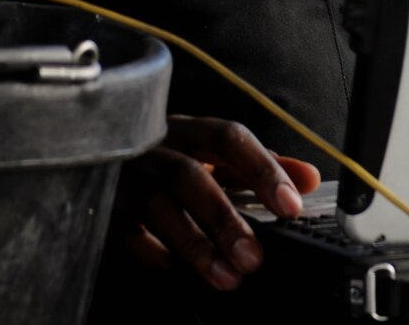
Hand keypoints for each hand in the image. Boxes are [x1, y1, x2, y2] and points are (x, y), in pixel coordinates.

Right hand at [114, 115, 322, 290]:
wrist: (100, 152)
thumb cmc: (171, 160)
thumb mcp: (214, 158)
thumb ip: (259, 168)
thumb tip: (308, 178)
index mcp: (188, 130)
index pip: (228, 138)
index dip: (262, 169)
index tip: (290, 205)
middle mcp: (155, 146)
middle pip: (189, 175)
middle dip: (224, 218)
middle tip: (254, 258)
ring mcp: (126, 173)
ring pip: (156, 203)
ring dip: (194, 243)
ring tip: (226, 277)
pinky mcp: (104, 202)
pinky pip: (124, 227)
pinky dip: (151, 248)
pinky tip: (174, 267)